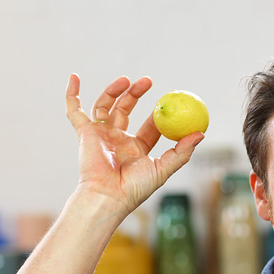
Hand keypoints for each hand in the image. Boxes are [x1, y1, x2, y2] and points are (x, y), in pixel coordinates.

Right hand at [65, 74, 203, 214]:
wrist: (109, 195)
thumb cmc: (136, 188)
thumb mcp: (164, 168)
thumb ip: (182, 151)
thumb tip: (201, 133)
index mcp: (136, 149)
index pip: (149, 126)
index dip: (159, 114)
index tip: (169, 101)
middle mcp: (118, 140)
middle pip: (126, 110)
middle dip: (135, 94)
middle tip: (147, 81)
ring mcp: (101, 135)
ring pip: (105, 105)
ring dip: (114, 90)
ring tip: (126, 80)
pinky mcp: (85, 133)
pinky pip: (74, 110)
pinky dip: (72, 94)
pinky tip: (74, 78)